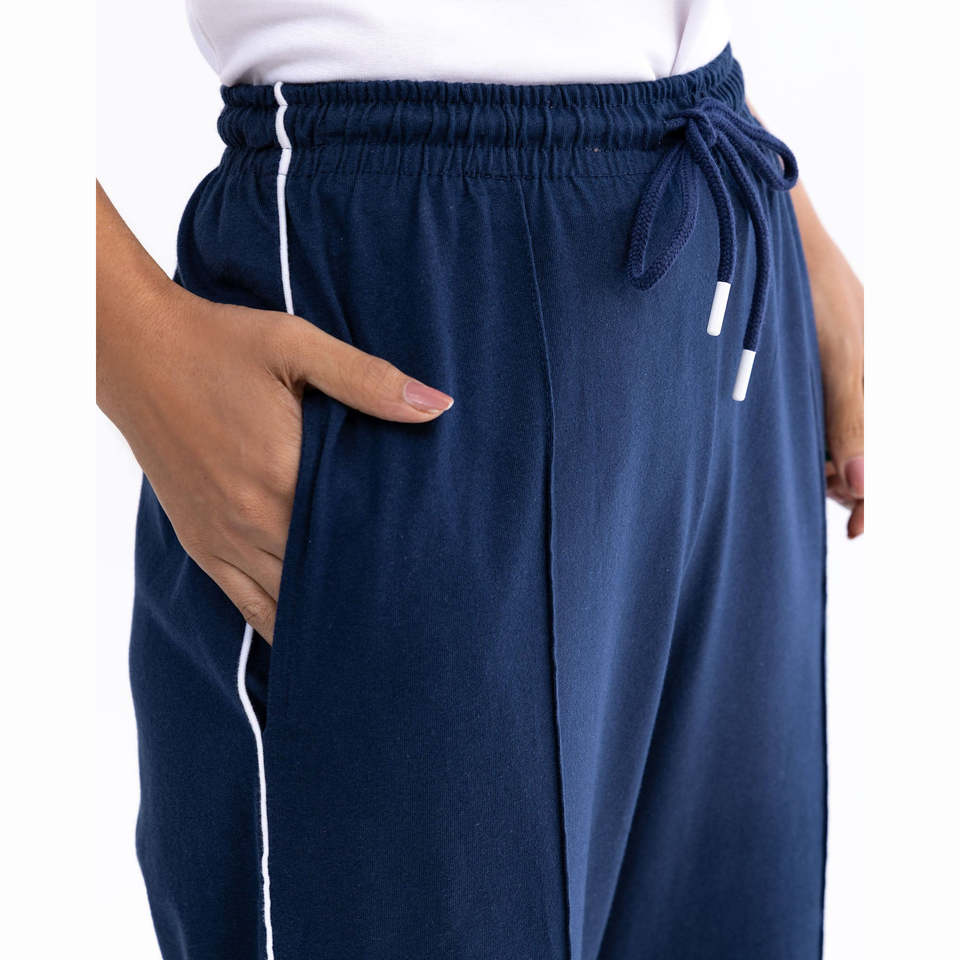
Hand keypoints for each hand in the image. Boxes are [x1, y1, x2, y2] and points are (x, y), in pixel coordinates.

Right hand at [97, 185, 452, 640]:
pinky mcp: (201, 544)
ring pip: (285, 607)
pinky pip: (243, 606)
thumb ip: (369, 381)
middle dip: (366, 599)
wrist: (135, 352)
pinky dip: (277, 627)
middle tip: (413, 617)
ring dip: (325, 620)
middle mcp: (253, 519)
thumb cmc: (222, 345)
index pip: (355, 541)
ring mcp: (223, 539)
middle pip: (324, 583)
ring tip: (370, 638)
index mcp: (284, 475)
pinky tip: (306, 643)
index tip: (429, 582)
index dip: (394, 564)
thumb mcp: (298, 346)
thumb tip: (437, 406)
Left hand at [792, 183, 863, 538]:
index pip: (888, 456)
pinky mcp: (804, 375)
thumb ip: (851, 418)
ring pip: (833, 443)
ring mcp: (832, 380)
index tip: (856, 531)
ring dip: (818, 463)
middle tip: (813, 478)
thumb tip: (862, 484)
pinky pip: (809, 421)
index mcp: (883, 383)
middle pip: (862, 456)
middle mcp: (864, 385)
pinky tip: (785, 445)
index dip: (877, 498)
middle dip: (841, 480)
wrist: (770, 239)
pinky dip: (801, 440)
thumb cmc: (813, 288)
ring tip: (800, 459)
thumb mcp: (839, 356)